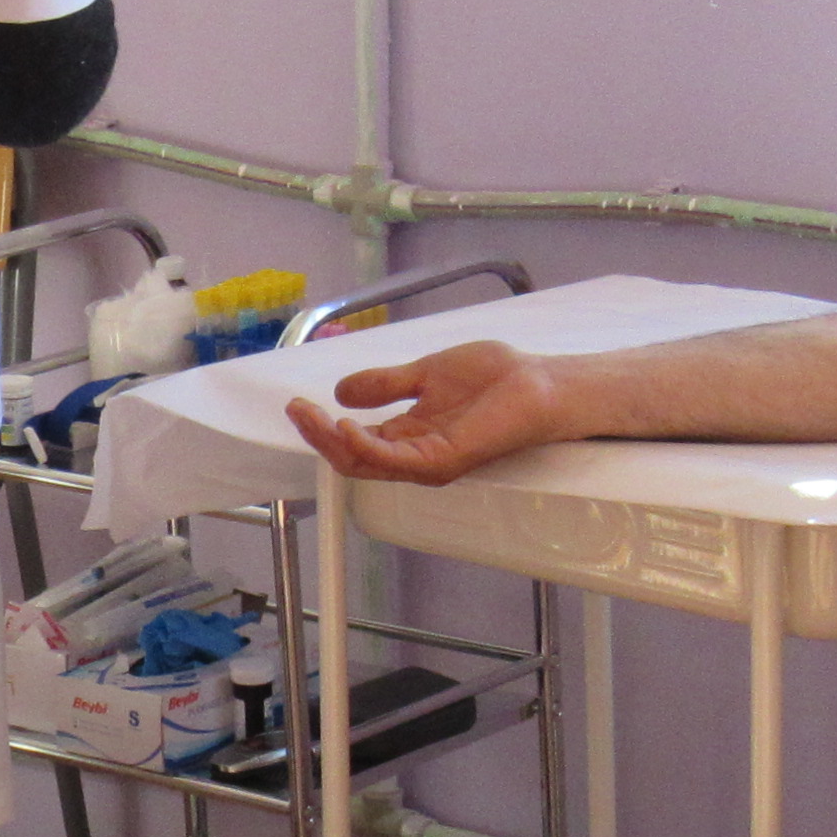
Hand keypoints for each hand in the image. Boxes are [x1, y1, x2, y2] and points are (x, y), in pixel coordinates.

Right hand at [288, 342, 562, 483]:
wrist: (538, 383)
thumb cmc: (495, 378)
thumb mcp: (425, 374)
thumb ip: (385, 384)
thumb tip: (342, 390)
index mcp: (409, 436)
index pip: (354, 442)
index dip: (322, 427)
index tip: (298, 403)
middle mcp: (414, 455)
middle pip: (352, 458)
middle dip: (318, 436)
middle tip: (297, 410)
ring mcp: (427, 461)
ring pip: (366, 463)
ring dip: (332, 441)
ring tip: (313, 416)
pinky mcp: (442, 460)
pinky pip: (393, 461)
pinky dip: (365, 446)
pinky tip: (345, 426)